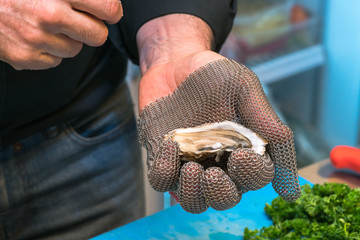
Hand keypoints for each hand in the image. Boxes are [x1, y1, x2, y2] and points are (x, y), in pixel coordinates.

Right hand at [0, 0, 121, 69]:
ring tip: (46, 24)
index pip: (108, 8)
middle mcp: (50, 15)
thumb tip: (107, 4)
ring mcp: (37, 38)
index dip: (112, 12)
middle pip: (98, 36)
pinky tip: (34, 36)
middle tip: (80, 21)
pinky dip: (49, 52)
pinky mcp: (26, 57)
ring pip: (76, 50)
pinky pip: (55, 61)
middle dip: (93, 29)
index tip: (109, 13)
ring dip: (68, 40)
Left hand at [137, 14, 300, 212]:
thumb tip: (292, 190)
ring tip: (191, 169)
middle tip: (214, 173)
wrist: (174, 62)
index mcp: (244, 149)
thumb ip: (267, 125)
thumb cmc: (213, 74)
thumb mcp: (245, 90)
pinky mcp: (163, 159)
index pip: (256, 178)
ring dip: (194, 193)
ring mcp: (188, 163)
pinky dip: (165, 172)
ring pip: (193, 201)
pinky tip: (168, 145)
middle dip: (221, 193)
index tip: (241, 156)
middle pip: (225, 198)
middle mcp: (218, 163)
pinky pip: (162, 181)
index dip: (251, 174)